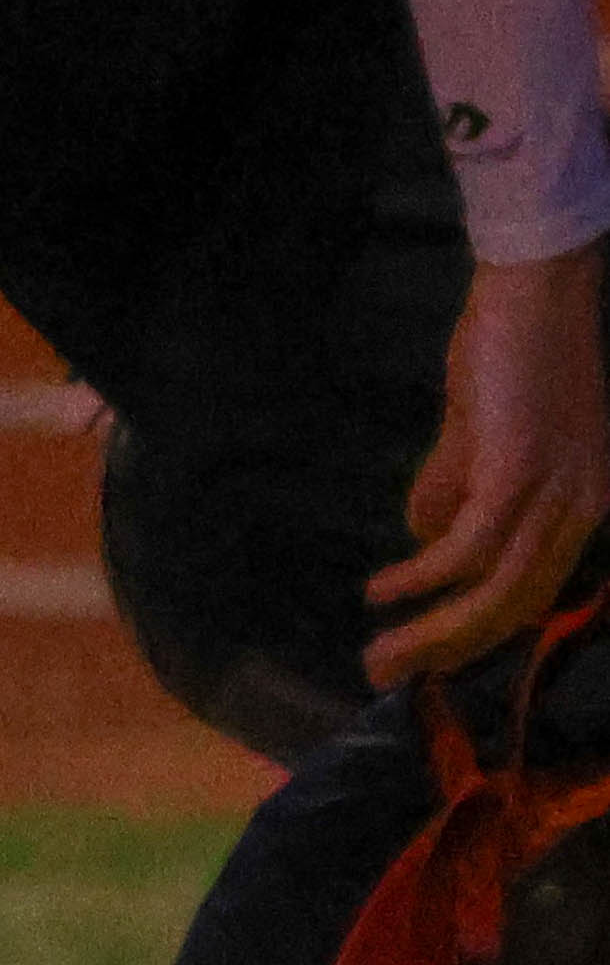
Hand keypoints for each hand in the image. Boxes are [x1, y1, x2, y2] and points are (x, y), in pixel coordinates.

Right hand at [367, 241, 609, 684]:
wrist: (536, 289)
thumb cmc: (511, 350)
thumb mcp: (484, 433)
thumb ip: (458, 485)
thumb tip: (422, 538)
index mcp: (588, 502)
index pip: (538, 592)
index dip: (478, 634)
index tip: (420, 661)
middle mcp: (587, 507)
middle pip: (520, 606)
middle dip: (447, 651)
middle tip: (384, 675)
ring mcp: (559, 493)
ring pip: (497, 593)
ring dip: (431, 631)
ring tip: (376, 652)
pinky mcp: (520, 474)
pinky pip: (467, 550)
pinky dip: (421, 579)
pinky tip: (382, 590)